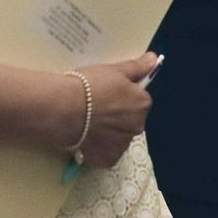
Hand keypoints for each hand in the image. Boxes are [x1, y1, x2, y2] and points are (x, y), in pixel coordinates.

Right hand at [65, 53, 157, 168]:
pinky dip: (99, 149)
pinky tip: (87, 138)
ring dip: (109, 132)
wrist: (63, 109)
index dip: (123, 96)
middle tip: (96, 107)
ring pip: (118, 137)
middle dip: (118, 116)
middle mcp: (137, 127)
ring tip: (88, 122)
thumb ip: (137, 67)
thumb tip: (154, 59)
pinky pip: (106, 154)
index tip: (108, 93)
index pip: (139, 100)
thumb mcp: (115, 70)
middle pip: (130, 120)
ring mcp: (122, 145)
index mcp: (142, 104)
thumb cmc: (90, 86)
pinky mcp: (107, 159)